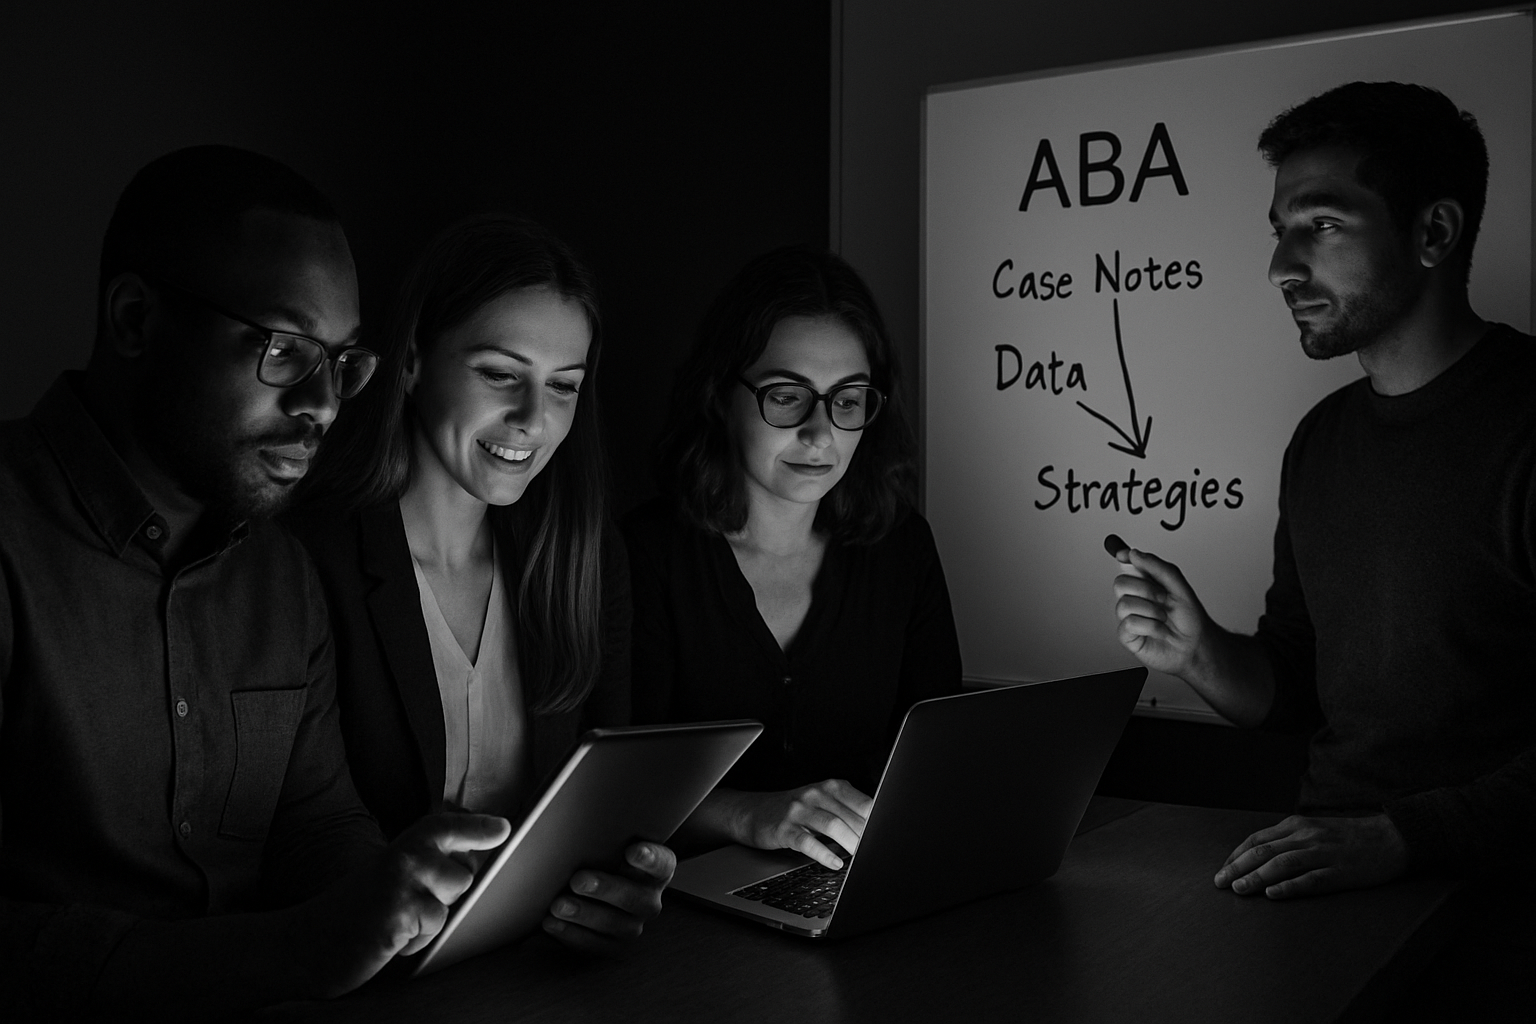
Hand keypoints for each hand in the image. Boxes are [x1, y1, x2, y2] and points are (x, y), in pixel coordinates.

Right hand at [294, 811, 510, 996]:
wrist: (307, 942)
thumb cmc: (355, 910)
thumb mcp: (391, 874)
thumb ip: (427, 861)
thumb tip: (475, 855)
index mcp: (404, 843)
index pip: (448, 826)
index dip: (478, 827)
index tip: (503, 828)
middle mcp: (406, 855)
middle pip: (465, 873)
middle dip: (447, 893)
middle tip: (406, 901)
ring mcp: (404, 881)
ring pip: (452, 900)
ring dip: (430, 919)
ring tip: (397, 920)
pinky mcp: (401, 912)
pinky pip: (434, 927)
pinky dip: (416, 941)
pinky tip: (389, 936)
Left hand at [543, 841, 675, 953]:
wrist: (596, 892)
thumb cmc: (604, 860)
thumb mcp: (611, 849)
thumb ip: (607, 842)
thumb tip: (581, 832)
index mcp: (658, 871)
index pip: (661, 864)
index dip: (649, 859)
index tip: (631, 851)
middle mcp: (649, 900)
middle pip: (634, 898)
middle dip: (605, 889)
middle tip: (578, 880)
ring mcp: (632, 926)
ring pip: (613, 925)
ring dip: (584, 914)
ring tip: (558, 905)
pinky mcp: (612, 947)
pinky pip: (593, 945)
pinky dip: (570, 934)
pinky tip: (550, 922)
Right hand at [728, 779, 873, 869]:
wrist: (754, 812)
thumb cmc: (795, 811)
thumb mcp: (822, 803)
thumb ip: (848, 812)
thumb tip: (878, 831)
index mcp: (831, 787)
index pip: (863, 803)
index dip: (878, 821)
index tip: (889, 837)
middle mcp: (816, 794)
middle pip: (850, 816)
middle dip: (867, 836)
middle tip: (878, 852)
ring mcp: (799, 810)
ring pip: (832, 825)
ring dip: (850, 843)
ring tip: (861, 858)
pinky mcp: (784, 828)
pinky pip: (807, 842)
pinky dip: (823, 853)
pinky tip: (835, 863)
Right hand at [1112, 547, 1213, 678]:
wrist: (1196, 646)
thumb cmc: (1190, 619)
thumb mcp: (1179, 586)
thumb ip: (1157, 567)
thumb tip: (1133, 554)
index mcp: (1146, 584)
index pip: (1127, 565)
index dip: (1123, 557)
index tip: (1123, 554)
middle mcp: (1135, 598)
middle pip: (1120, 583)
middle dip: (1146, 590)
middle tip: (1162, 598)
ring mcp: (1130, 616)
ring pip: (1124, 604)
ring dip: (1151, 611)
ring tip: (1163, 618)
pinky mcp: (1128, 635)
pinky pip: (1129, 623)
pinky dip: (1151, 626)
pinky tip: (1160, 630)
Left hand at [1213, 813, 1408, 899]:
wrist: (1391, 838)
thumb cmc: (1348, 837)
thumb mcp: (1314, 829)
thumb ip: (1289, 839)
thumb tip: (1258, 854)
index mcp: (1297, 826)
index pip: (1257, 839)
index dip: (1236, 855)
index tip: (1222, 870)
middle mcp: (1306, 837)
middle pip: (1263, 851)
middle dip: (1238, 867)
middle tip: (1220, 883)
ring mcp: (1323, 854)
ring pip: (1281, 864)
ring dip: (1256, 877)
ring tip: (1239, 890)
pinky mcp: (1339, 872)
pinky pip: (1310, 880)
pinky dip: (1289, 887)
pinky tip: (1272, 895)